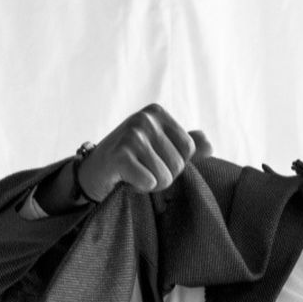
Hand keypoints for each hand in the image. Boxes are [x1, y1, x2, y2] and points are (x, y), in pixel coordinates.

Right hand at [77, 104, 211, 200]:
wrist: (92, 172)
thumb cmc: (129, 159)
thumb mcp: (159, 147)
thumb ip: (186, 144)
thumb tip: (210, 146)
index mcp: (156, 113)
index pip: (190, 149)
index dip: (175, 163)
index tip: (154, 161)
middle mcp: (144, 119)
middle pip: (178, 164)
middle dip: (163, 176)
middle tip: (141, 170)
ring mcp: (132, 135)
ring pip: (165, 177)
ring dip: (150, 184)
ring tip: (133, 175)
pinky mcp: (120, 155)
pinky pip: (149, 182)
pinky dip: (139, 188)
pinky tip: (125, 180)